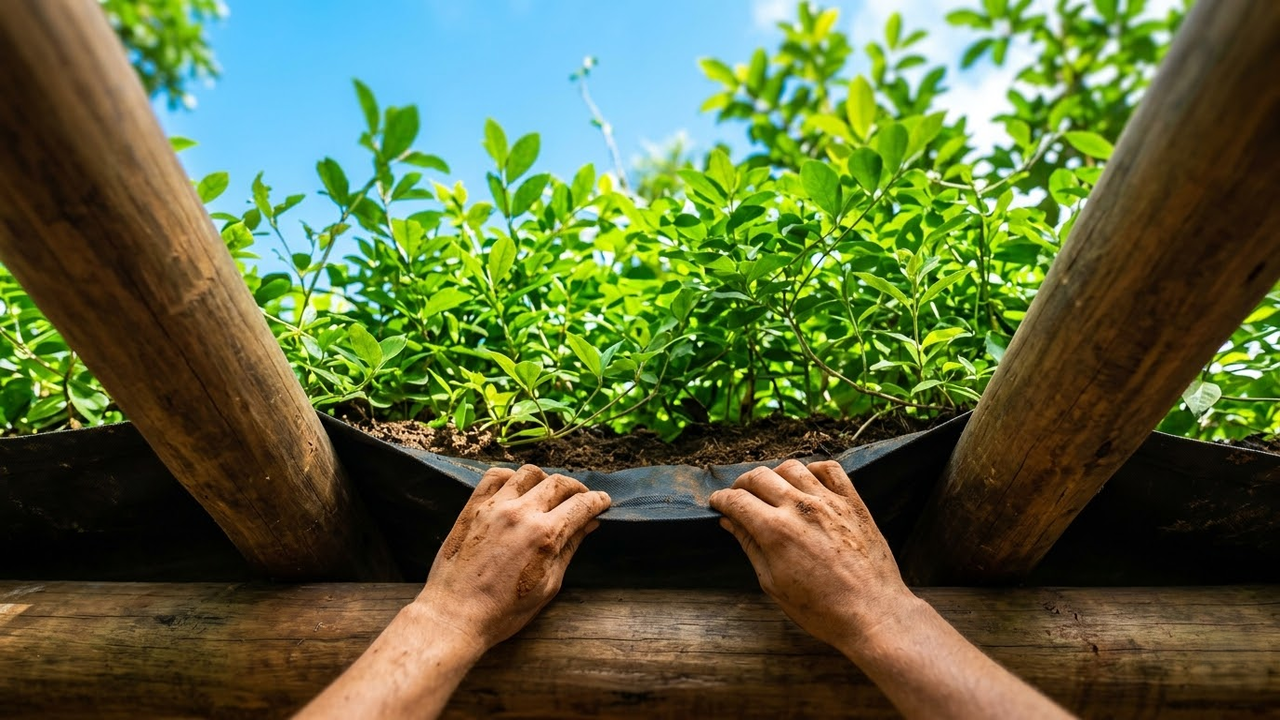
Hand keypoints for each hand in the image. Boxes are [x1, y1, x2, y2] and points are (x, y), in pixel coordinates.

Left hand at [415, 464, 610, 652]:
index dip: (598, 501)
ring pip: (528, 473)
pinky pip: (494, 476)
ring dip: (545, 479)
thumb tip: (588, 525)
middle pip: (558, 483)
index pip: (581, 505)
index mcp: (544, 535)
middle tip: (581, 498)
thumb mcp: (548, 586)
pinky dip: (511, 477)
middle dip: (576, 488)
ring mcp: (493, 507)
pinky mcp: (472, 508)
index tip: (603, 502)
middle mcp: (521, 513)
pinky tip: (516, 489)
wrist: (455, 615)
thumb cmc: (503, 611)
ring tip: (548, 493)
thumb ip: (569, 549)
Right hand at [709, 459, 916, 655]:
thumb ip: (751, 547)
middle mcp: (800, 508)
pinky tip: (807, 483)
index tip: (718, 503)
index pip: (737, 500)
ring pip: (791, 467)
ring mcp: (829, 502)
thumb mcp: (774, 584)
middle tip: (739, 497)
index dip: (721, 500)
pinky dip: (813, 470)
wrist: (873, 613)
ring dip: (774, 475)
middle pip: (759, 477)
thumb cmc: (821, 609)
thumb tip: (730, 523)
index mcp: (776, 531)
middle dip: (741, 484)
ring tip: (772, 491)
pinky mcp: (853, 502)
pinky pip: (829, 469)